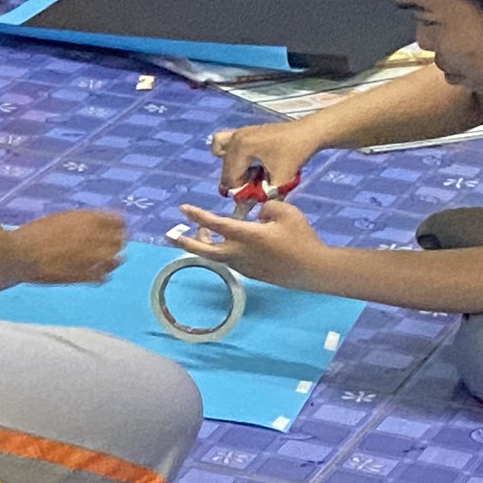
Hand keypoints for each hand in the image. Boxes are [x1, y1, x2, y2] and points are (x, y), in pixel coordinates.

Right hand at [6, 206, 128, 283]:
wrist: (19, 254)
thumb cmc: (33, 234)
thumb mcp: (59, 219)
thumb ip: (81, 222)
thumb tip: (93, 223)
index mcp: (88, 219)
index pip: (119, 221)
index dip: (117, 226)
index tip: (113, 230)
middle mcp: (93, 237)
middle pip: (120, 240)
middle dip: (115, 243)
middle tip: (110, 246)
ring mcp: (89, 257)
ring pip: (115, 259)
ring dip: (111, 260)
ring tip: (104, 261)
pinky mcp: (82, 276)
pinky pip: (102, 277)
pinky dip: (101, 275)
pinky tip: (95, 274)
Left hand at [169, 195, 337, 290]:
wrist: (312, 269)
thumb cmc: (301, 238)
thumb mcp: (286, 212)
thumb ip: (266, 209)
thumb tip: (257, 216)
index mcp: (245, 235)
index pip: (215, 223)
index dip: (197, 215)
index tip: (183, 208)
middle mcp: (238, 253)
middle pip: (203, 249)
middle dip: (185, 242)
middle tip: (171, 235)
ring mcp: (243, 265)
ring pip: (215, 255)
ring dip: (205, 245)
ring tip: (199, 234)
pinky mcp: (250, 273)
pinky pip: (229, 259)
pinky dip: (222, 250)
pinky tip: (227, 242)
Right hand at [202, 120, 319, 203]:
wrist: (308, 133)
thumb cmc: (295, 154)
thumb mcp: (282, 179)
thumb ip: (266, 195)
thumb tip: (252, 208)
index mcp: (242, 148)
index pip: (231, 177)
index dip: (241, 192)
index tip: (253, 199)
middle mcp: (235, 138)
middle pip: (226, 169)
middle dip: (238, 182)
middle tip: (254, 189)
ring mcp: (238, 133)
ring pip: (223, 157)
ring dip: (233, 170)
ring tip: (250, 176)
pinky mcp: (243, 132)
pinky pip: (222, 144)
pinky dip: (228, 155)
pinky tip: (244, 163)